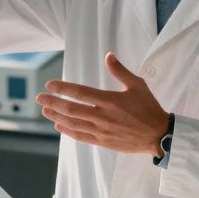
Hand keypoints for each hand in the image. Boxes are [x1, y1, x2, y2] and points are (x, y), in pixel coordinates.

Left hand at [37, 53, 170, 155]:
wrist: (159, 135)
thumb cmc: (149, 108)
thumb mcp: (138, 85)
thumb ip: (120, 71)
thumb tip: (108, 55)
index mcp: (110, 100)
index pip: (80, 92)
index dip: (63, 88)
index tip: (50, 84)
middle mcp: (103, 116)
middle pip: (71, 109)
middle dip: (53, 102)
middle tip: (39, 98)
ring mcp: (102, 131)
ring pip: (73, 123)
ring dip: (57, 116)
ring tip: (45, 111)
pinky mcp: (103, 142)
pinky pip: (81, 136)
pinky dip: (68, 131)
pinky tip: (59, 126)